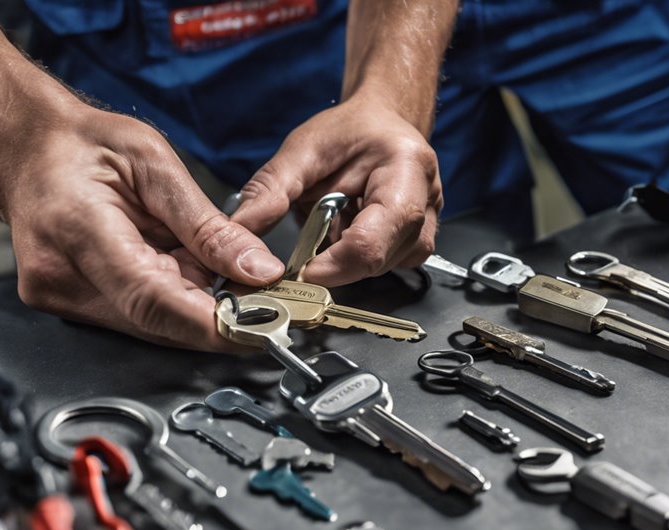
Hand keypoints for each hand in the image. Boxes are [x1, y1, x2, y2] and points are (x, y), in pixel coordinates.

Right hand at [3, 108, 284, 350]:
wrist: (23, 147)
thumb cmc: (81, 144)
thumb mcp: (154, 164)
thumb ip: (207, 224)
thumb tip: (257, 269)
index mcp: (78, 231)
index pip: (153, 301)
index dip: (211, 324)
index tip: (259, 328)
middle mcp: (60, 277)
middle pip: (155, 322)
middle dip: (214, 314)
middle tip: (257, 290)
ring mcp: (58, 296)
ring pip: (148, 325)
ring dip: (189, 303)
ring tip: (199, 257)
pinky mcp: (66, 304)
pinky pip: (134, 316)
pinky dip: (168, 298)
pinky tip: (172, 264)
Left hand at [231, 92, 442, 285]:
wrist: (381, 121)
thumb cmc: (350, 130)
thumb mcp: (303, 149)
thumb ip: (271, 189)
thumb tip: (240, 229)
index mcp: (405, 169)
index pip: (373, 238)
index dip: (335, 264)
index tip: (301, 269)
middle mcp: (427, 199)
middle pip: (383, 259)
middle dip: (340, 261)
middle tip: (310, 242)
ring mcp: (428, 221)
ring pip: (388, 267)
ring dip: (352, 257)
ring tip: (336, 222)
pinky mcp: (419, 237)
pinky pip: (390, 264)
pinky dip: (361, 256)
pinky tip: (351, 230)